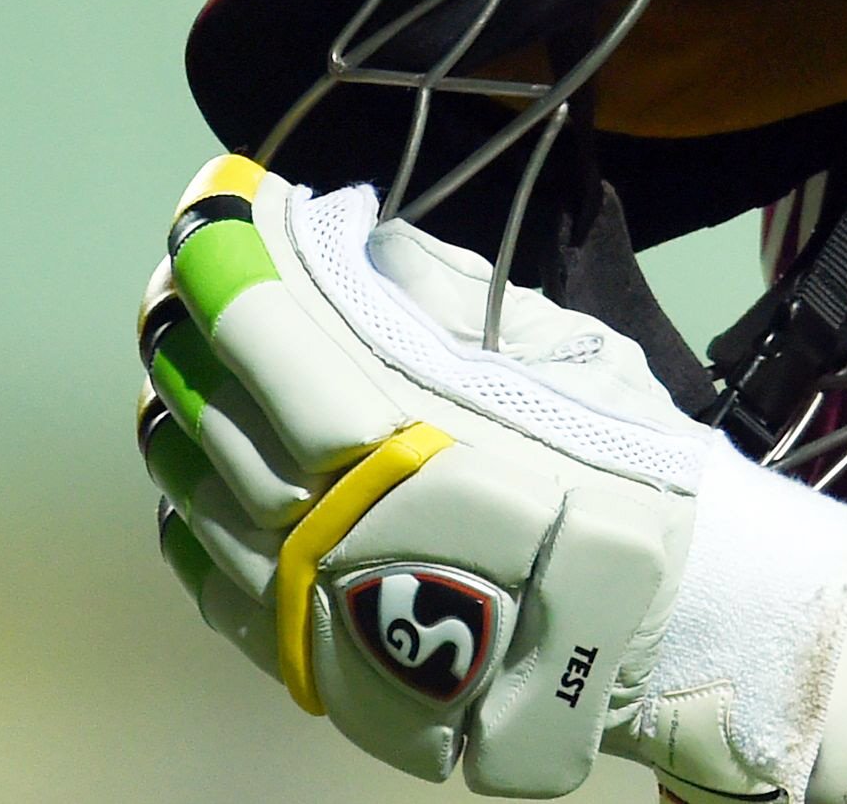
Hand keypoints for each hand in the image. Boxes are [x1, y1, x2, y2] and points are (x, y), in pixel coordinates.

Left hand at [135, 154, 846, 799]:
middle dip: (189, 304)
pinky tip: (196, 465)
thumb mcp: (556, 348)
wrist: (669, 634)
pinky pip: (200, 565)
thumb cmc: (626, 476)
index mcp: (386, 422)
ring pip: (183, 474)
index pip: (254, 310)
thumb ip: (439, 289)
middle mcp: (320, 510)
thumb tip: (351, 234)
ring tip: (189, 353)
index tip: (220, 192)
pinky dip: (185, 499)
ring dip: (177, 395)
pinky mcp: (301, 654)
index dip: (222, 239)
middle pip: (201, 384)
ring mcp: (300, 592)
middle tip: (196, 261)